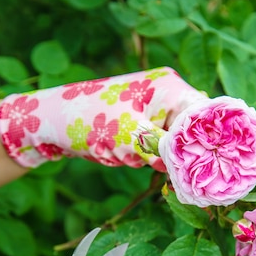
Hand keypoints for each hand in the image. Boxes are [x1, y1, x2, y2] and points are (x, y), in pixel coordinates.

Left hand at [0, 66, 204, 169]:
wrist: (46, 123)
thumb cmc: (87, 121)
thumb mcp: (131, 138)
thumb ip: (167, 151)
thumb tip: (195, 168)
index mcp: (169, 88)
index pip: (206, 116)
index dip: (209, 142)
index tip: (206, 167)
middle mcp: (166, 95)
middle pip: (192, 131)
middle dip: (175, 152)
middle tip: (152, 161)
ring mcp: (153, 109)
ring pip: (173, 144)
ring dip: (154, 157)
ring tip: (122, 151)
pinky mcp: (141, 124)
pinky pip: (155, 147)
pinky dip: (142, 156)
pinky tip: (117, 152)